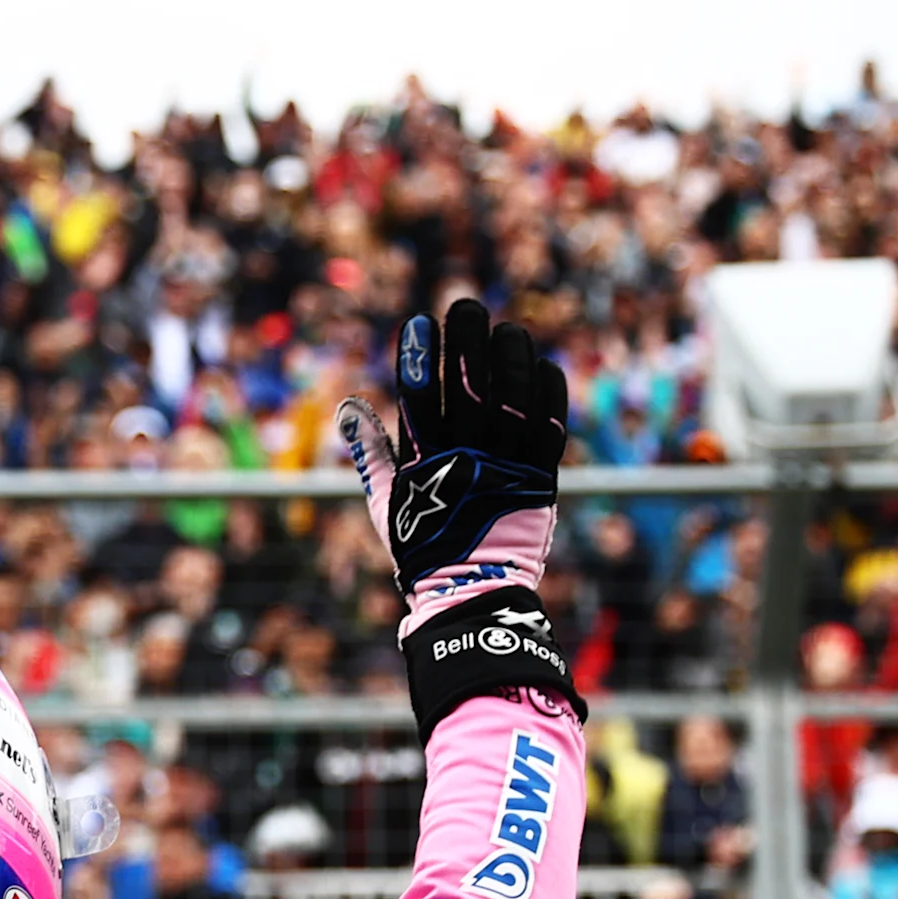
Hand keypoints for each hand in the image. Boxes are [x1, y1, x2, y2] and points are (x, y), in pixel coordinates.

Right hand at [338, 299, 566, 631]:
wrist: (472, 592)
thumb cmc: (423, 547)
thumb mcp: (386, 501)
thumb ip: (370, 451)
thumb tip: (347, 408)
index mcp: (424, 463)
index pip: (418, 395)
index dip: (419, 355)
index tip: (418, 323)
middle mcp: (466, 459)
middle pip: (468, 385)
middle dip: (466, 340)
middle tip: (465, 306)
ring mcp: (506, 467)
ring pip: (512, 396)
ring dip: (510, 356)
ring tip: (507, 327)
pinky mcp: (539, 477)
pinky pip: (550, 422)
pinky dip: (547, 390)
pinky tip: (540, 362)